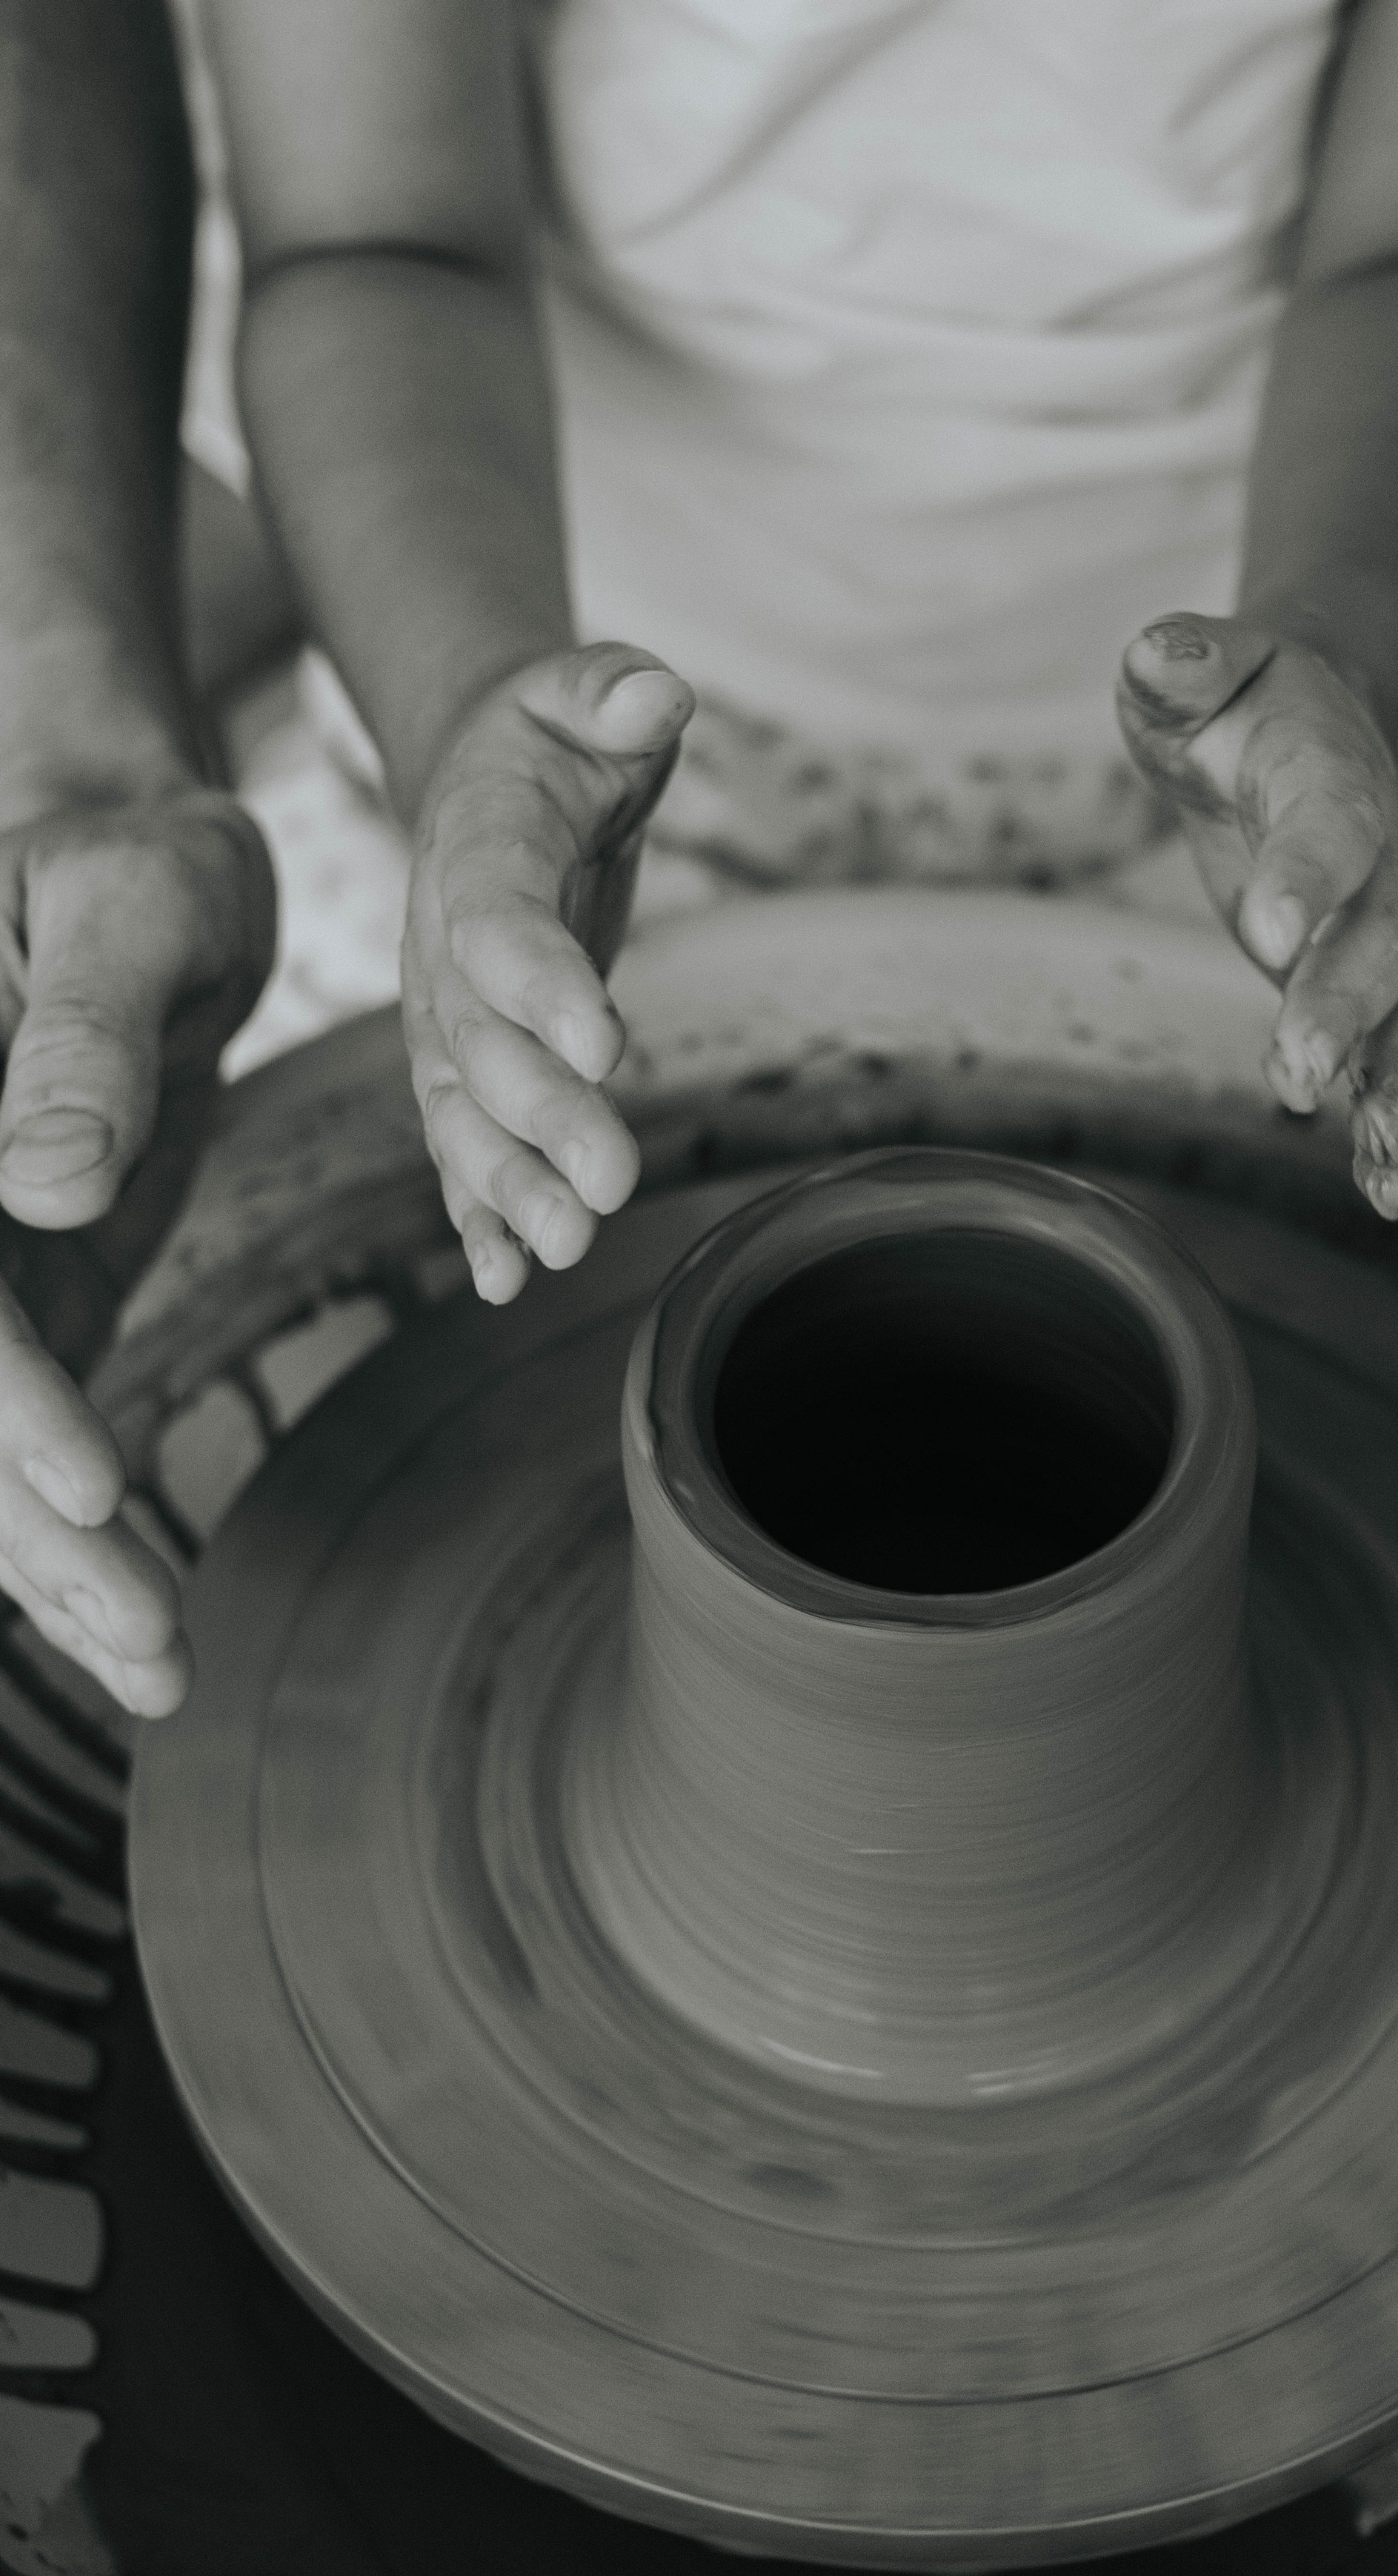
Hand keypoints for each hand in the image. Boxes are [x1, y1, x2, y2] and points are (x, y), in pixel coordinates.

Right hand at [0, 786, 274, 1713]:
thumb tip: (46, 1180)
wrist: (145, 873)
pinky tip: (135, 1632)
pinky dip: (70, 1536)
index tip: (93, 1483)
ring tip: (161, 1670)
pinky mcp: (15, 1303)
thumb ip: (86, 1038)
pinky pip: (24, 1439)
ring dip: (53, 1568)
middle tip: (149, 1641)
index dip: (1, 1395)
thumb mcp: (134, 903)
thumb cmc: (145, 861)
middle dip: (33, 1530)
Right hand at [403, 642, 695, 1304]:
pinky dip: (481, 1217)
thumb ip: (612, 692)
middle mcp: (441, 950)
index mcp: (475, 854)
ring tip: (567, 1251)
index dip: (544, 983)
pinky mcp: (465, 1068)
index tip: (606, 1044)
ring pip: (465, 1116)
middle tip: (612, 1183)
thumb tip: (653, 693)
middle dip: (544, 1119)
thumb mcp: (585, 692)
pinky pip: (463, 1149)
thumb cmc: (556, 738)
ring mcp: (445, 1020)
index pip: (502, 924)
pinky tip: (509, 1280)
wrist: (490, 782)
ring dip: (511, 1190)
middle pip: (483, 1044)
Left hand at [1117, 612, 1397, 1219]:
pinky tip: (1385, 1195)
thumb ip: (1180, 663)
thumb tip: (1159, 655)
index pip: (1328, 827)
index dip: (1306, 876)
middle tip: (1296, 1077)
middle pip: (1382, 940)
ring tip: (1377, 1161)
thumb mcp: (1191, 669)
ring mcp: (1395, 927)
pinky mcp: (1382, 984)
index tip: (1268, 933)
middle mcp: (1387, 861)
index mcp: (1333, 779)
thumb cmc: (1232, 703)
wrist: (1310, 723)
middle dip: (1343, 1010)